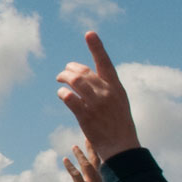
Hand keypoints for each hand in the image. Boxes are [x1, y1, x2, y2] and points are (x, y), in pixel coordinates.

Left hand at [55, 32, 140, 160]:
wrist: (122, 148)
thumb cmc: (119, 125)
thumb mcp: (119, 102)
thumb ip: (106, 88)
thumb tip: (87, 77)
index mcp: (117, 87)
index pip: (105, 63)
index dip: (97, 47)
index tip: (89, 33)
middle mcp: (107, 93)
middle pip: (84, 71)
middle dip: (70, 68)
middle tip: (64, 72)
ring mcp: (97, 104)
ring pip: (75, 81)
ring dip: (64, 78)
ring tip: (59, 79)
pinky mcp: (86, 116)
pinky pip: (69, 99)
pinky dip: (63, 94)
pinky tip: (61, 94)